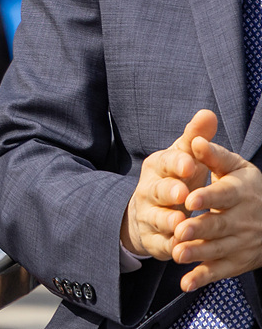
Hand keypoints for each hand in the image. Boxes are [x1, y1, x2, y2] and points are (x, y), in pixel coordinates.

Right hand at [122, 110, 216, 260]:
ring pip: (156, 218)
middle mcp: (148, 190)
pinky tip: (179, 249)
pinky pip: (159, 244)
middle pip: (157, 190)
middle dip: (169, 192)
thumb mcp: (183, 158)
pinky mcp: (152, 239)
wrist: (148, 211)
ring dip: (167, 221)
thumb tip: (208, 112)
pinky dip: (169, 247)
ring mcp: (148, 215)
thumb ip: (195, 138)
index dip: (178, 164)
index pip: (166, 162)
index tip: (191, 164)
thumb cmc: (174, 179)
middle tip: (183, 194)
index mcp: (158, 167)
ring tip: (180, 223)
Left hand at [170, 128, 261, 289]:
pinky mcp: (238, 262)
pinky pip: (221, 271)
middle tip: (179, 230)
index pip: (224, 195)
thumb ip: (213, 155)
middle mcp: (243, 219)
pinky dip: (204, 278)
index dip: (207, 197)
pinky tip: (186, 283)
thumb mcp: (235, 167)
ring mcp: (242, 243)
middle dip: (199, 229)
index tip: (189, 199)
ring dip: (198, 254)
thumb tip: (196, 140)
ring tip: (177, 254)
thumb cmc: (246, 186)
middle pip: (220, 226)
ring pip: (219, 250)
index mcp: (240, 192)